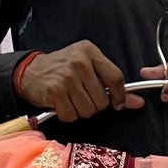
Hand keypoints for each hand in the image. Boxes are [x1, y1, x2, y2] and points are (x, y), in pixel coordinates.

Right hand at [17, 42, 143, 124]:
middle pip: (102, 100)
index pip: (116, 77)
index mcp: (90, 52)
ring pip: (88, 110)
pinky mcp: (55, 90)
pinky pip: (72, 115)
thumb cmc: (62, 71)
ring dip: (79, 111)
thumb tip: (137, 102)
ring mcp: (67, 76)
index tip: (116, 103)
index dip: (119, 96)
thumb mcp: (88, 70)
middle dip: (94, 105)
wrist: (30, 72)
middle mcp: (79, 61)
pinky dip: (66, 115)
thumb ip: (113, 86)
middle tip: (81, 97)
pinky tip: (60, 103)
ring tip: (70, 99)